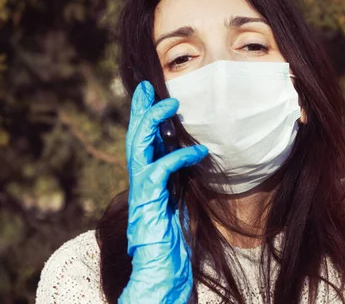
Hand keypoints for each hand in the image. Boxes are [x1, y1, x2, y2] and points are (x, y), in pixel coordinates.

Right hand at [119, 81, 207, 303]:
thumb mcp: (177, 197)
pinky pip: (161, 169)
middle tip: (148, 87)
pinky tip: (198, 151)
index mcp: (148, 177)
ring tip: (171, 104)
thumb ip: (177, 176)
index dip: (144, 116)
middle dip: (141, 110)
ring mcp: (142, 189)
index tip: (149, 93)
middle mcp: (140, 179)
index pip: (143, 140)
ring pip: (138, 146)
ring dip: (153, 122)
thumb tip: (192, 152)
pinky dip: (179, 156)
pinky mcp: (149, 200)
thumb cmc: (171, 236)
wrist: (160, 267)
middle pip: (135, 136)